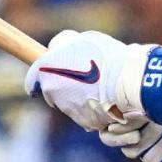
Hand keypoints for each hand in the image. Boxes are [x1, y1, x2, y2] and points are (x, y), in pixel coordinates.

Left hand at [25, 30, 149, 131]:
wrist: (129, 82)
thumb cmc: (106, 57)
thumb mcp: (82, 39)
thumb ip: (63, 45)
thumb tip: (54, 50)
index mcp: (46, 70)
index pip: (32, 81)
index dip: (39, 79)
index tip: (47, 78)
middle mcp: (53, 93)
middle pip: (52, 94)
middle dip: (63, 87)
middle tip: (83, 77)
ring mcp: (69, 110)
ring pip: (70, 105)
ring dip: (80, 97)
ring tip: (101, 85)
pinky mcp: (85, 123)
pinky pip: (86, 115)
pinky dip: (93, 108)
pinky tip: (107, 98)